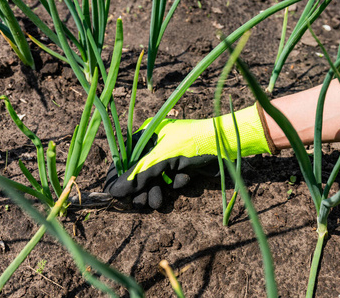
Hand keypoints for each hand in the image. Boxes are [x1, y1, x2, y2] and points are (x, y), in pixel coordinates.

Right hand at [104, 103, 274, 208]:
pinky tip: (184, 181)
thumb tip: (113, 193)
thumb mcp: (160, 160)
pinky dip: (175, 183)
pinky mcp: (183, 165)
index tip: (115, 194)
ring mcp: (170, 155)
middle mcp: (156, 144)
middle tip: (141, 204)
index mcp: (147, 134)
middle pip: (140, 171)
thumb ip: (137, 176)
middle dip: (142, 188)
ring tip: (158, 202)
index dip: (119, 176)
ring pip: (156, 178)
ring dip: (157, 190)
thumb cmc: (191, 144)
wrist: (226, 144)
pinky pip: (171, 179)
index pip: (125, 157)